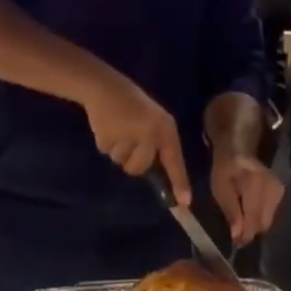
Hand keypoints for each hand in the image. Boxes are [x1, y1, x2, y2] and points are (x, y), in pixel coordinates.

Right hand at [84, 76, 190, 205]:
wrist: (106, 87)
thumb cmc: (134, 106)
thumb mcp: (154, 121)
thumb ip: (158, 144)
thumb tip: (156, 173)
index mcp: (165, 128)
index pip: (174, 159)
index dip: (179, 181)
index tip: (184, 203)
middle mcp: (150, 132)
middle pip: (140, 167)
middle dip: (133, 161)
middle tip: (130, 141)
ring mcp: (128, 134)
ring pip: (122, 161)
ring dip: (118, 150)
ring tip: (119, 129)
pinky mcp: (107, 136)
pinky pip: (107, 152)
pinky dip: (106, 143)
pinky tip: (108, 127)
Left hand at [210, 150, 283, 245]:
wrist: (240, 145)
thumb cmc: (226, 166)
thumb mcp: (220, 187)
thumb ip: (230, 210)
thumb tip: (237, 235)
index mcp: (256, 188)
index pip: (254, 221)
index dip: (245, 236)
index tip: (235, 243)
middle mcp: (272, 190)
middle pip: (264, 223)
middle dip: (251, 232)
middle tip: (237, 235)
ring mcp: (279, 190)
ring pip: (269, 219)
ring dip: (256, 224)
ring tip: (243, 222)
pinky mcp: (280, 190)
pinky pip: (272, 211)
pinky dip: (261, 215)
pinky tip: (251, 212)